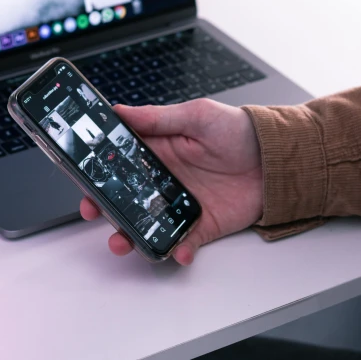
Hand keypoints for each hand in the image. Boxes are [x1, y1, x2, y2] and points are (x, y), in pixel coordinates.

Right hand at [80, 99, 263, 265]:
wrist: (278, 159)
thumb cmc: (240, 130)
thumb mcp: (197, 115)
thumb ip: (158, 117)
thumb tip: (120, 110)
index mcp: (159, 150)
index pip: (120, 162)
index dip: (99, 171)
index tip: (83, 179)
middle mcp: (165, 178)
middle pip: (126, 197)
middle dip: (105, 207)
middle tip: (94, 211)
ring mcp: (181, 203)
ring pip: (146, 223)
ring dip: (132, 235)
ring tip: (124, 242)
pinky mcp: (202, 224)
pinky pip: (183, 241)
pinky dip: (178, 250)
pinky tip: (177, 251)